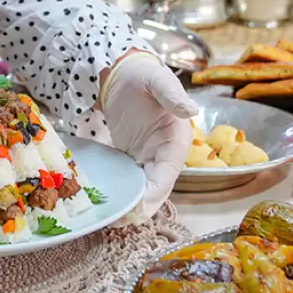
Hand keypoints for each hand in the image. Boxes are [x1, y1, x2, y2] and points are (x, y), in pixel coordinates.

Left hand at [99, 50, 196, 220]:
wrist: (124, 73)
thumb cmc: (143, 75)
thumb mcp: (157, 80)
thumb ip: (171, 94)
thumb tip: (191, 109)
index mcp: (176, 141)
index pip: (167, 175)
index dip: (154, 194)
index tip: (137, 208)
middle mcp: (165, 156)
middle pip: (155, 192)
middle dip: (139, 208)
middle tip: (115, 219)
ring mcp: (148, 160)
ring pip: (141, 192)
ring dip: (128, 206)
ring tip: (106, 216)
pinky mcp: (132, 160)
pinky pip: (128, 183)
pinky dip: (119, 195)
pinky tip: (102, 203)